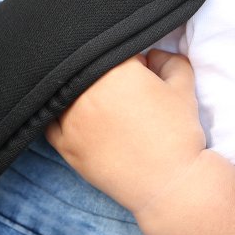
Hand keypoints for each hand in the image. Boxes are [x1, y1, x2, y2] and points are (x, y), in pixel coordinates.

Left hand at [45, 49, 205, 214]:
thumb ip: (169, 59)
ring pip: (65, 91)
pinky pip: (51, 120)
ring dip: (79, 91)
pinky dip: (60, 114)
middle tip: (123, 91)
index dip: (130, 59)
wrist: (170, 185)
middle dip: (104, 74)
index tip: (140, 72)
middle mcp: (87, 90)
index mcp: (115, 69)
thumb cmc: (179, 134)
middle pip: (87, 69)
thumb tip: (152, 55)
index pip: (115, 50)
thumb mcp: (184, 88)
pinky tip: (76, 118)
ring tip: (101, 106)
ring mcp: (71, 118)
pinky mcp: (64, 145)